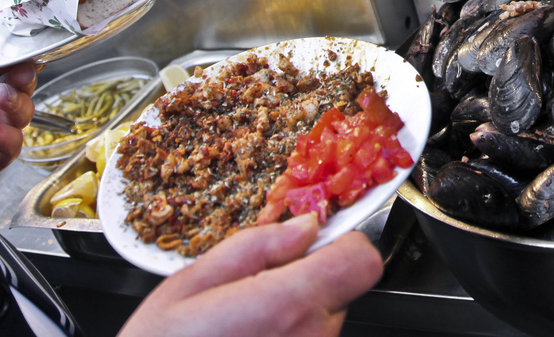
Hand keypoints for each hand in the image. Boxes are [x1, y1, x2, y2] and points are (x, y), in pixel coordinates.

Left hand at [0, 43, 36, 192]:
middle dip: (25, 77)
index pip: (3, 62)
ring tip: (0, 97)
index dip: (17, 55)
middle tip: (18, 73)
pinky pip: (10, 145)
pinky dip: (3, 135)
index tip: (22, 50)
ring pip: (23, 113)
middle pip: (21, 85)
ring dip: (19, 103)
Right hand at [118, 215, 383, 336]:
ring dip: (294, 316)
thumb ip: (257, 247)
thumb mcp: (191, 284)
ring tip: (244, 327)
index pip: (362, 260)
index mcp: (287, 305)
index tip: (315, 244)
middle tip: (255, 292)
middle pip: (340, 290)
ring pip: (323, 322)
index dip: (343, 245)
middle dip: (307, 281)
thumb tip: (303, 227)